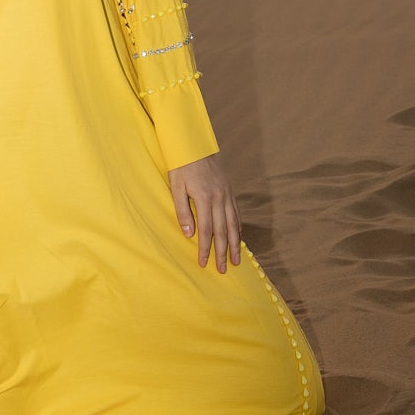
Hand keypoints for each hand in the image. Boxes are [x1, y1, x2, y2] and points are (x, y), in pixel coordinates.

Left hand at [168, 155, 241, 272]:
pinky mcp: (229, 191)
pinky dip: (238, 228)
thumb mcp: (175, 187)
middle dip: (223, 253)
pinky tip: (238, 237)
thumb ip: (182, 211)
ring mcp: (226, 195)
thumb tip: (189, 234)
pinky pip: (236, 213)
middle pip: (222, 231)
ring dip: (235, 244)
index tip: (203, 263)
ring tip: (237, 261)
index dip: (205, 248)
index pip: (206, 230)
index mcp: (204, 198)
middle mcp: (219, 198)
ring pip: (233, 224)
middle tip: (224, 270)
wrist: (194, 144)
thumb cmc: (181, 166)